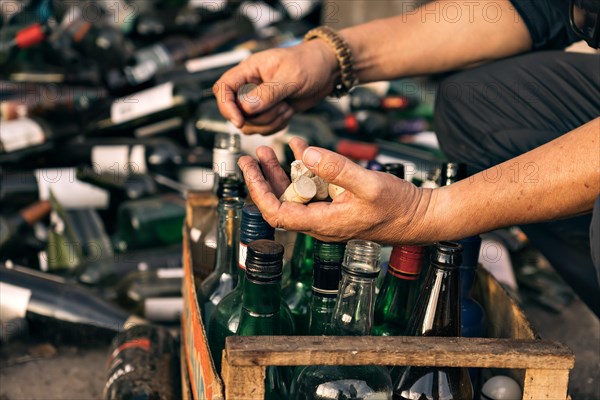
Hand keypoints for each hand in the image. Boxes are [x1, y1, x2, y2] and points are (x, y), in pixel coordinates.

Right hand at [213, 41, 337, 134]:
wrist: (327, 70)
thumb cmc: (310, 63)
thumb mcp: (291, 77)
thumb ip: (268, 93)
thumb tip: (246, 108)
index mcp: (249, 70)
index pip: (223, 88)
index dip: (226, 106)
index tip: (240, 120)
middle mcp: (250, 86)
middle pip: (237, 112)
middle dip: (258, 118)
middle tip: (280, 106)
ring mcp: (260, 101)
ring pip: (251, 124)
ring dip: (270, 122)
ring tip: (287, 107)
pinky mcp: (270, 112)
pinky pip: (264, 128)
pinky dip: (277, 125)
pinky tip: (289, 111)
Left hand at [238, 137, 434, 243]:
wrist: (419, 218)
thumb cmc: (398, 207)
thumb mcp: (368, 184)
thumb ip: (337, 169)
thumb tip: (307, 154)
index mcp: (322, 222)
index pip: (276, 212)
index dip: (258, 191)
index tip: (250, 169)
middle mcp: (320, 222)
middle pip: (281, 201)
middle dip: (264, 178)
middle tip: (252, 156)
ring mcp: (328, 214)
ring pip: (295, 194)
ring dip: (281, 172)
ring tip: (269, 150)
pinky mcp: (337, 205)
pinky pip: (313, 188)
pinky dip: (304, 168)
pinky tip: (299, 149)